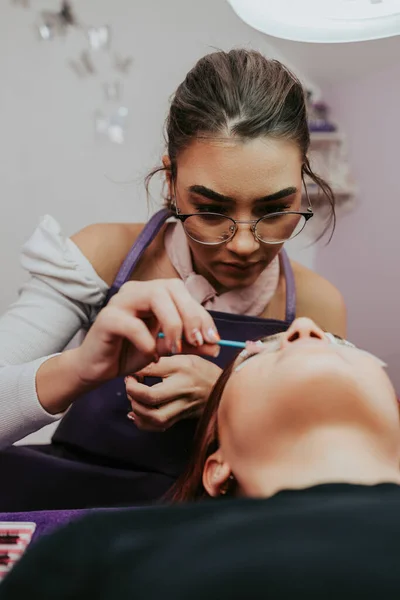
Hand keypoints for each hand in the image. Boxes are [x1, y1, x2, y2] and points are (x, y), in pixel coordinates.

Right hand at [70, 279, 219, 388]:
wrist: (97, 368)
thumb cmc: (130, 352)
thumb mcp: (166, 349)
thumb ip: (189, 344)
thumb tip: (216, 346)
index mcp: (151, 292)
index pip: (182, 293)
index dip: (201, 314)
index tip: (214, 339)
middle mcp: (136, 290)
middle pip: (171, 288)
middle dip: (190, 315)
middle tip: (197, 341)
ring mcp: (120, 301)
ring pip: (154, 297)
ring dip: (172, 324)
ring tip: (175, 348)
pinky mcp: (106, 318)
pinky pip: (133, 324)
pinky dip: (147, 341)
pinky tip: (150, 355)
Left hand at [125, 355, 221, 431]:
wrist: (225, 389)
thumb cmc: (203, 371)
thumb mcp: (185, 357)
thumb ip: (163, 360)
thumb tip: (138, 366)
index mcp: (182, 368)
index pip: (152, 368)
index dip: (135, 370)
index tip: (132, 371)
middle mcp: (182, 388)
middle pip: (151, 396)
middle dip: (132, 391)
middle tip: (130, 384)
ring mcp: (183, 406)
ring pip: (155, 417)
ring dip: (138, 410)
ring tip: (134, 400)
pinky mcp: (182, 418)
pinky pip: (160, 427)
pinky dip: (143, 423)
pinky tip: (137, 413)